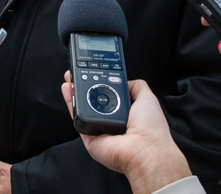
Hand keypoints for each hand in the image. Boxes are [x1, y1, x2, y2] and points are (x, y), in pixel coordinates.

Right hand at [61, 72, 190, 193]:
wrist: (144, 150)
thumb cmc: (151, 129)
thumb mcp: (147, 98)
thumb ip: (136, 86)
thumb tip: (124, 80)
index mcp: (126, 113)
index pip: (109, 94)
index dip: (100, 82)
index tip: (93, 71)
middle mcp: (112, 122)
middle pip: (93, 100)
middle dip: (83, 86)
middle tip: (76, 73)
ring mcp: (100, 129)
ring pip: (83, 108)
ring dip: (74, 93)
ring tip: (69, 78)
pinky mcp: (90, 138)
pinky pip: (78, 119)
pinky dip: (72, 106)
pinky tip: (69, 91)